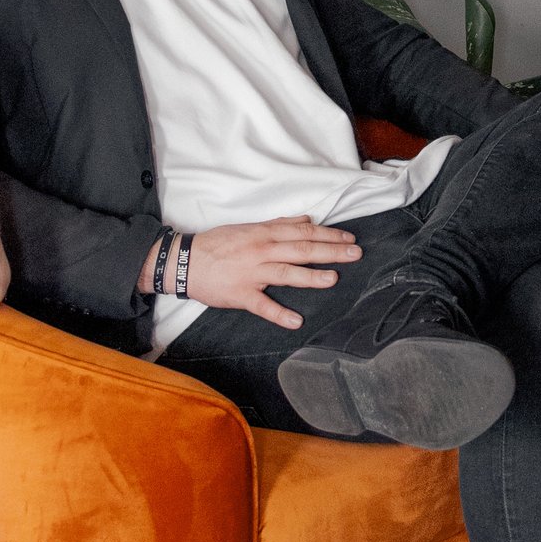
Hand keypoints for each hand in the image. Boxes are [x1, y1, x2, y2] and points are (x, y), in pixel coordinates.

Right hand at [174, 217, 359, 328]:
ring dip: (311, 276)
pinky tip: (296, 321)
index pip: (304, 232)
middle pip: (302, 250)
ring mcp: (252, 273)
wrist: (185, 260)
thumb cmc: (218, 243)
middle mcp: (262, 251)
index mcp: (265, 233)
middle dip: (331, 251)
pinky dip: (279, 314)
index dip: (328, 234)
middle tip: (355, 254)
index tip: (349, 238)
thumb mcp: (249, 227)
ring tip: (334, 279)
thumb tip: (306, 220)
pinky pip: (262, 305)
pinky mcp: (241, 294)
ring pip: (286, 273)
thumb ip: (279, 224)